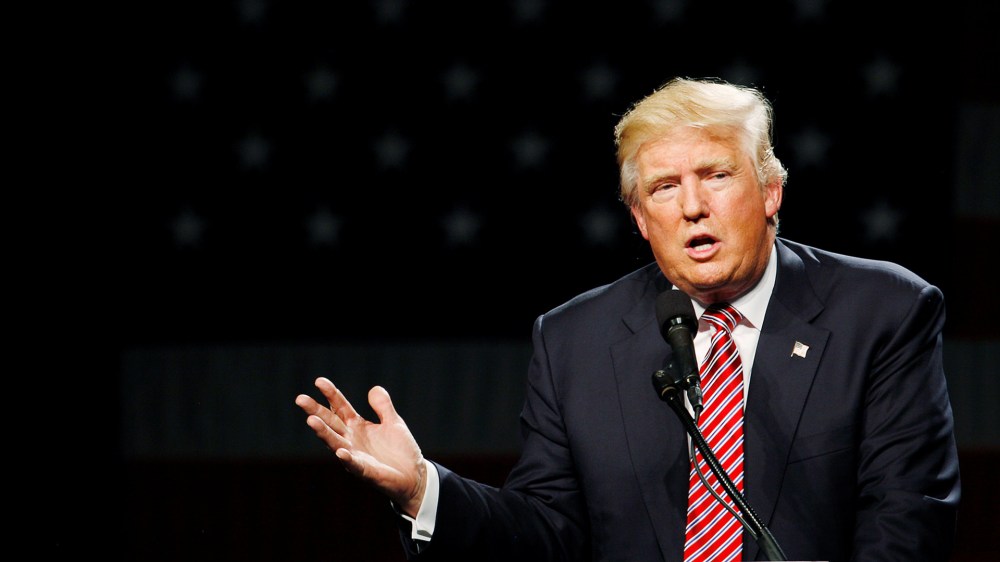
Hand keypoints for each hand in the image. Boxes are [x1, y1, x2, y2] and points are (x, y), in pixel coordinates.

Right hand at [295, 377, 426, 516]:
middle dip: (315, 411)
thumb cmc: (400, 450)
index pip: (340, 406)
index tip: (319, 381)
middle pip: (331, 422)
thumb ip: (383, 406)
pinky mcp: (365, 471)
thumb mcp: (393, 422)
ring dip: (323, 432)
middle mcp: (351, 439)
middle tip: (300, 399)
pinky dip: (347, 458)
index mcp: (357, 425)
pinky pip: (354, 464)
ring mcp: (356, 455)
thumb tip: (374, 388)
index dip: (331, 394)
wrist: (414, 476)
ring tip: (311, 420)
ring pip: (335, 442)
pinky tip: (340, 452)